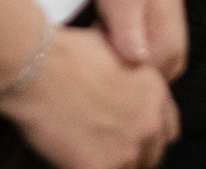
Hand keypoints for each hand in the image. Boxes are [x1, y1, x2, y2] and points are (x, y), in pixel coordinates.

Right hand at [0, 24, 179, 168]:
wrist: (38, 69)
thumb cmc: (67, 54)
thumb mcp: (112, 50)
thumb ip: (129, 71)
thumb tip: (124, 73)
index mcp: (154, 94)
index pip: (167, 127)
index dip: (147, 130)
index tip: (135, 134)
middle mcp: (147, 124)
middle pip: (151, 154)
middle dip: (133, 150)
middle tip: (110, 146)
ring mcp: (125, 150)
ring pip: (129, 168)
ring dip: (114, 162)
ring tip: (91, 151)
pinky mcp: (98, 168)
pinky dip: (89, 166)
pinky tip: (74, 156)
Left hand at [93, 0, 187, 82]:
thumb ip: (128, 36)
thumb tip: (132, 64)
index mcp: (166, 53)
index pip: (128, 88)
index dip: (104, 68)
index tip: (93, 39)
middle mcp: (173, 62)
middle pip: (130, 85)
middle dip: (107, 65)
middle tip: (96, 28)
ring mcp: (168, 56)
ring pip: (129, 75)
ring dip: (110, 58)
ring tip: (102, 24)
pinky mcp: (159, 49)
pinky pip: (133, 64)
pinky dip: (116, 52)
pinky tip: (107, 28)